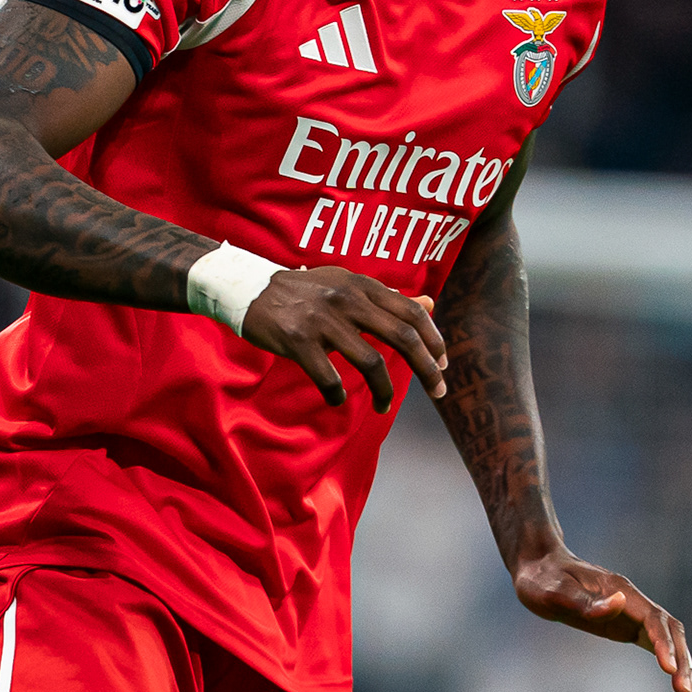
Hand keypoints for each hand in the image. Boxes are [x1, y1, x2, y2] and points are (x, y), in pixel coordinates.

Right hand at [242, 266, 447, 406]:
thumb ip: (387, 298)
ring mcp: (323, 320)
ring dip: (385, 391)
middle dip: (427, 369)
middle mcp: (347, 299)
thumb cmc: (304, 293)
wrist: (249, 290)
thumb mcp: (347, 285)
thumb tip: (429, 304)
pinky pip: (329, 378)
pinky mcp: (298, 341)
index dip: (434, 340)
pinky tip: (337, 399)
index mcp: (362, 286)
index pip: (412, 313)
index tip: (442, 364)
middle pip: (402, 337)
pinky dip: (337, 394)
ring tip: (384, 406)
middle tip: (438, 392)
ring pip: (371, 363)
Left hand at [511, 550, 691, 691]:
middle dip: (682, 660)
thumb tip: (619, 604)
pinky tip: (678, 685)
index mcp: (620, 590)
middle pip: (670, 630)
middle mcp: (633, 601)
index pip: (653, 618)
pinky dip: (671, 663)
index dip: (664, 643)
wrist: (539, 568)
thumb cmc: (542, 580)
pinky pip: (656, 644)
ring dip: (682, 666)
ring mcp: (632, 613)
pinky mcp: (627, 625)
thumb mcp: (554, 591)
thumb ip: (585, 601)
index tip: (668, 670)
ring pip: (669, 639)